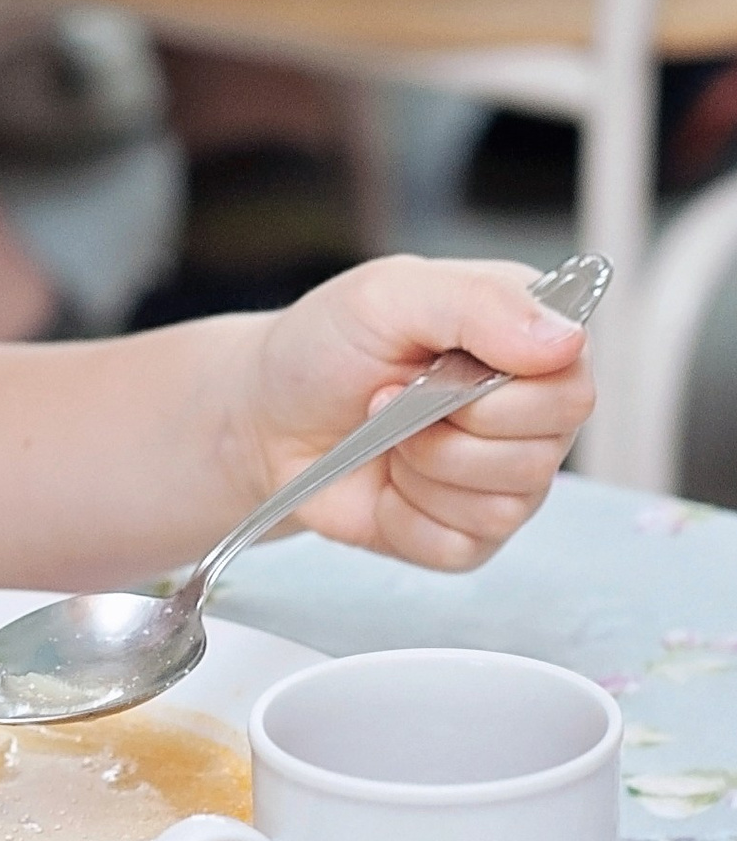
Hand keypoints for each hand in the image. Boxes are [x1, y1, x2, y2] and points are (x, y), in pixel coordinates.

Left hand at [240, 259, 595, 570]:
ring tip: (386, 437)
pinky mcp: (471, 536)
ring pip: (504, 504)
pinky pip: (461, 545)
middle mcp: (533, 411)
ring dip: (423, 470)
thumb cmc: (326, 347)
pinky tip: (386, 483)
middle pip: (544, 451)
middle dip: (448, 430)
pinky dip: (405, 517)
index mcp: (529, 339)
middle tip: (391, 399)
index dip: (502, 391)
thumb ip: (478, 302)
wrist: (267, 416)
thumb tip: (567, 340)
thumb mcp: (388, 294)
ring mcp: (508, 479)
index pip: (573, 384)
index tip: (435, 366)